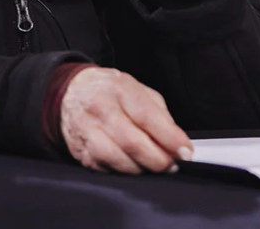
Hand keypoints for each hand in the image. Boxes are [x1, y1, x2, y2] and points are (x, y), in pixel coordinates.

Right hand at [60, 67, 192, 173]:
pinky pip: (105, 168)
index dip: (170, 138)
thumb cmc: (111, 92)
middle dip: (158, 159)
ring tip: (152, 166)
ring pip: (117, 158)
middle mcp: (100, 107)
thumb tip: (177, 143)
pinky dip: (122, 171)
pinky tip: (131, 165)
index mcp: (119, 88)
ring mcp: (86, 129)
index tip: (185, 152)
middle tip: (171, 164)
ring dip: (141, 168)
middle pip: (133, 142)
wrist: (73, 91)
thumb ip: (159, 114)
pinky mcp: (79, 150)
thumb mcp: (138, 90)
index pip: (148, 117)